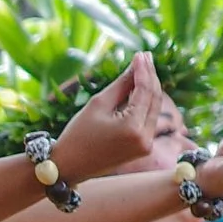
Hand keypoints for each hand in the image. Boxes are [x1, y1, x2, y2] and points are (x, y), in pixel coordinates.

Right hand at [52, 54, 173, 183]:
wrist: (68, 167)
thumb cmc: (77, 135)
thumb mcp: (98, 105)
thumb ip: (121, 85)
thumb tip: (136, 66)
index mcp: (133, 128)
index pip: (145, 91)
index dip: (143, 70)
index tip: (140, 54)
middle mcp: (145, 138)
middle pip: (154, 99)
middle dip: (151, 77)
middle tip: (145, 57)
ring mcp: (146, 146)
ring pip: (154, 109)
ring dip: (150, 89)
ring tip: (144, 69)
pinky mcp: (143, 148)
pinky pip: (148, 120)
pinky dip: (146, 104)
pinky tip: (141, 89)